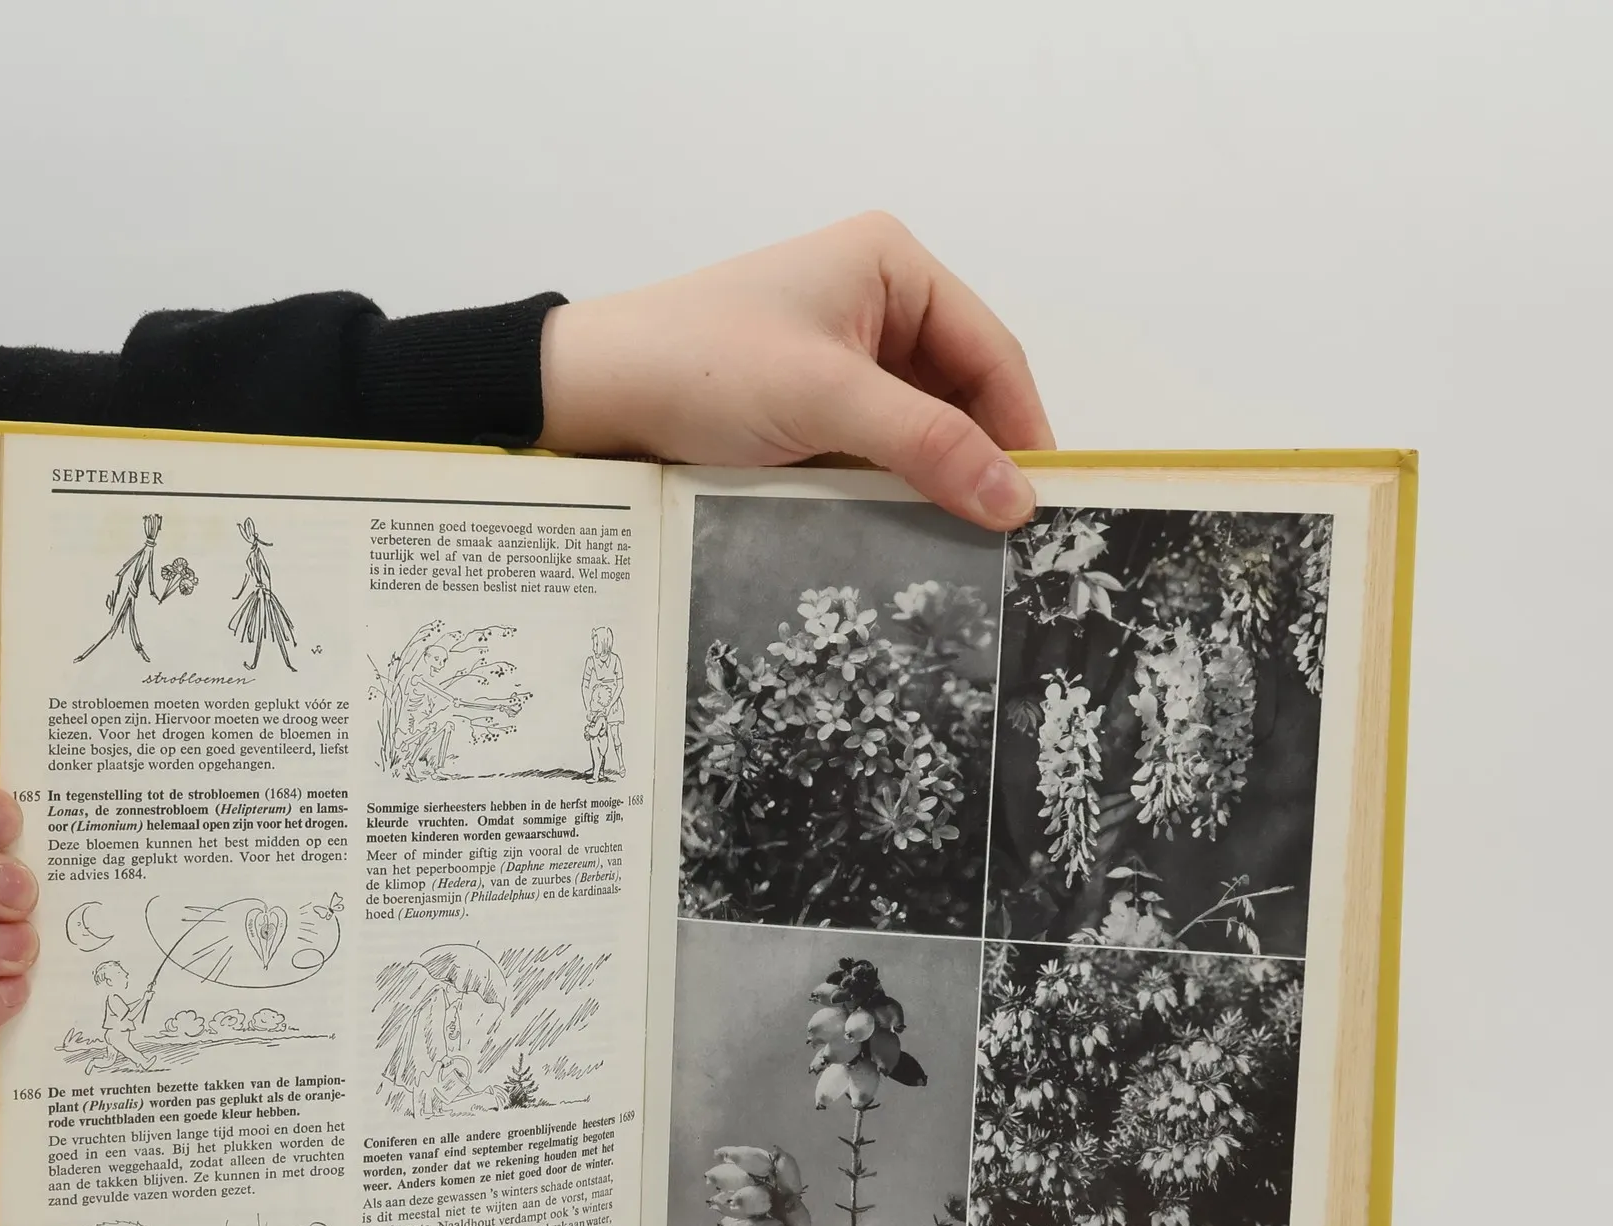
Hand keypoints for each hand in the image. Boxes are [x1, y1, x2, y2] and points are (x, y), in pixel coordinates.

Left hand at [539, 211, 1052, 529]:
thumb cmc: (703, 371)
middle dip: (979, 461)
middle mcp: (875, 303)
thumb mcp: (825, 400)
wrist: (589, 396)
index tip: (1044, 506)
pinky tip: (902, 537)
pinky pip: (873, 453)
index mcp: (893, 266)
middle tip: (1006, 543)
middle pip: (960, 395)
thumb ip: (926, 445)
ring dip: (933, 483)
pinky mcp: (808, 408)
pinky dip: (889, 491)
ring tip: (961, 550)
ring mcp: (840, 358)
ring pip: (918, 431)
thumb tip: (1018, 501)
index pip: (991, 352)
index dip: (1023, 429)